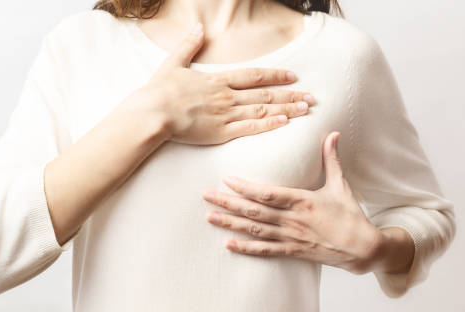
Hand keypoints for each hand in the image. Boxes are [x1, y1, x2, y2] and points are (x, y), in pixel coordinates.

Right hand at [138, 22, 315, 144]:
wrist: (153, 112)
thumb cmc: (159, 91)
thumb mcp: (173, 63)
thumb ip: (188, 45)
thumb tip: (197, 27)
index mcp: (217, 81)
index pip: (253, 75)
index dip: (275, 74)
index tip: (292, 75)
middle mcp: (226, 96)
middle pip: (264, 93)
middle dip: (290, 94)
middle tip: (311, 97)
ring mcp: (225, 114)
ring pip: (262, 110)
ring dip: (286, 109)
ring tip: (305, 109)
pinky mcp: (220, 132)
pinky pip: (249, 128)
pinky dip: (268, 124)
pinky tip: (284, 123)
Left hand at [201, 131, 385, 274]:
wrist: (363, 248)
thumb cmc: (350, 214)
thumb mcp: (340, 184)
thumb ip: (331, 159)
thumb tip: (332, 133)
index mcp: (302, 200)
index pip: (268, 193)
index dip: (245, 188)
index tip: (227, 179)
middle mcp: (292, 219)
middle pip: (254, 211)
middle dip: (228, 202)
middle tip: (206, 195)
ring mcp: (291, 237)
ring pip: (254, 230)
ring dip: (230, 223)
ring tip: (209, 216)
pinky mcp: (292, 251)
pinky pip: (265, 251)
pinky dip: (245, 248)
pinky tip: (228, 245)